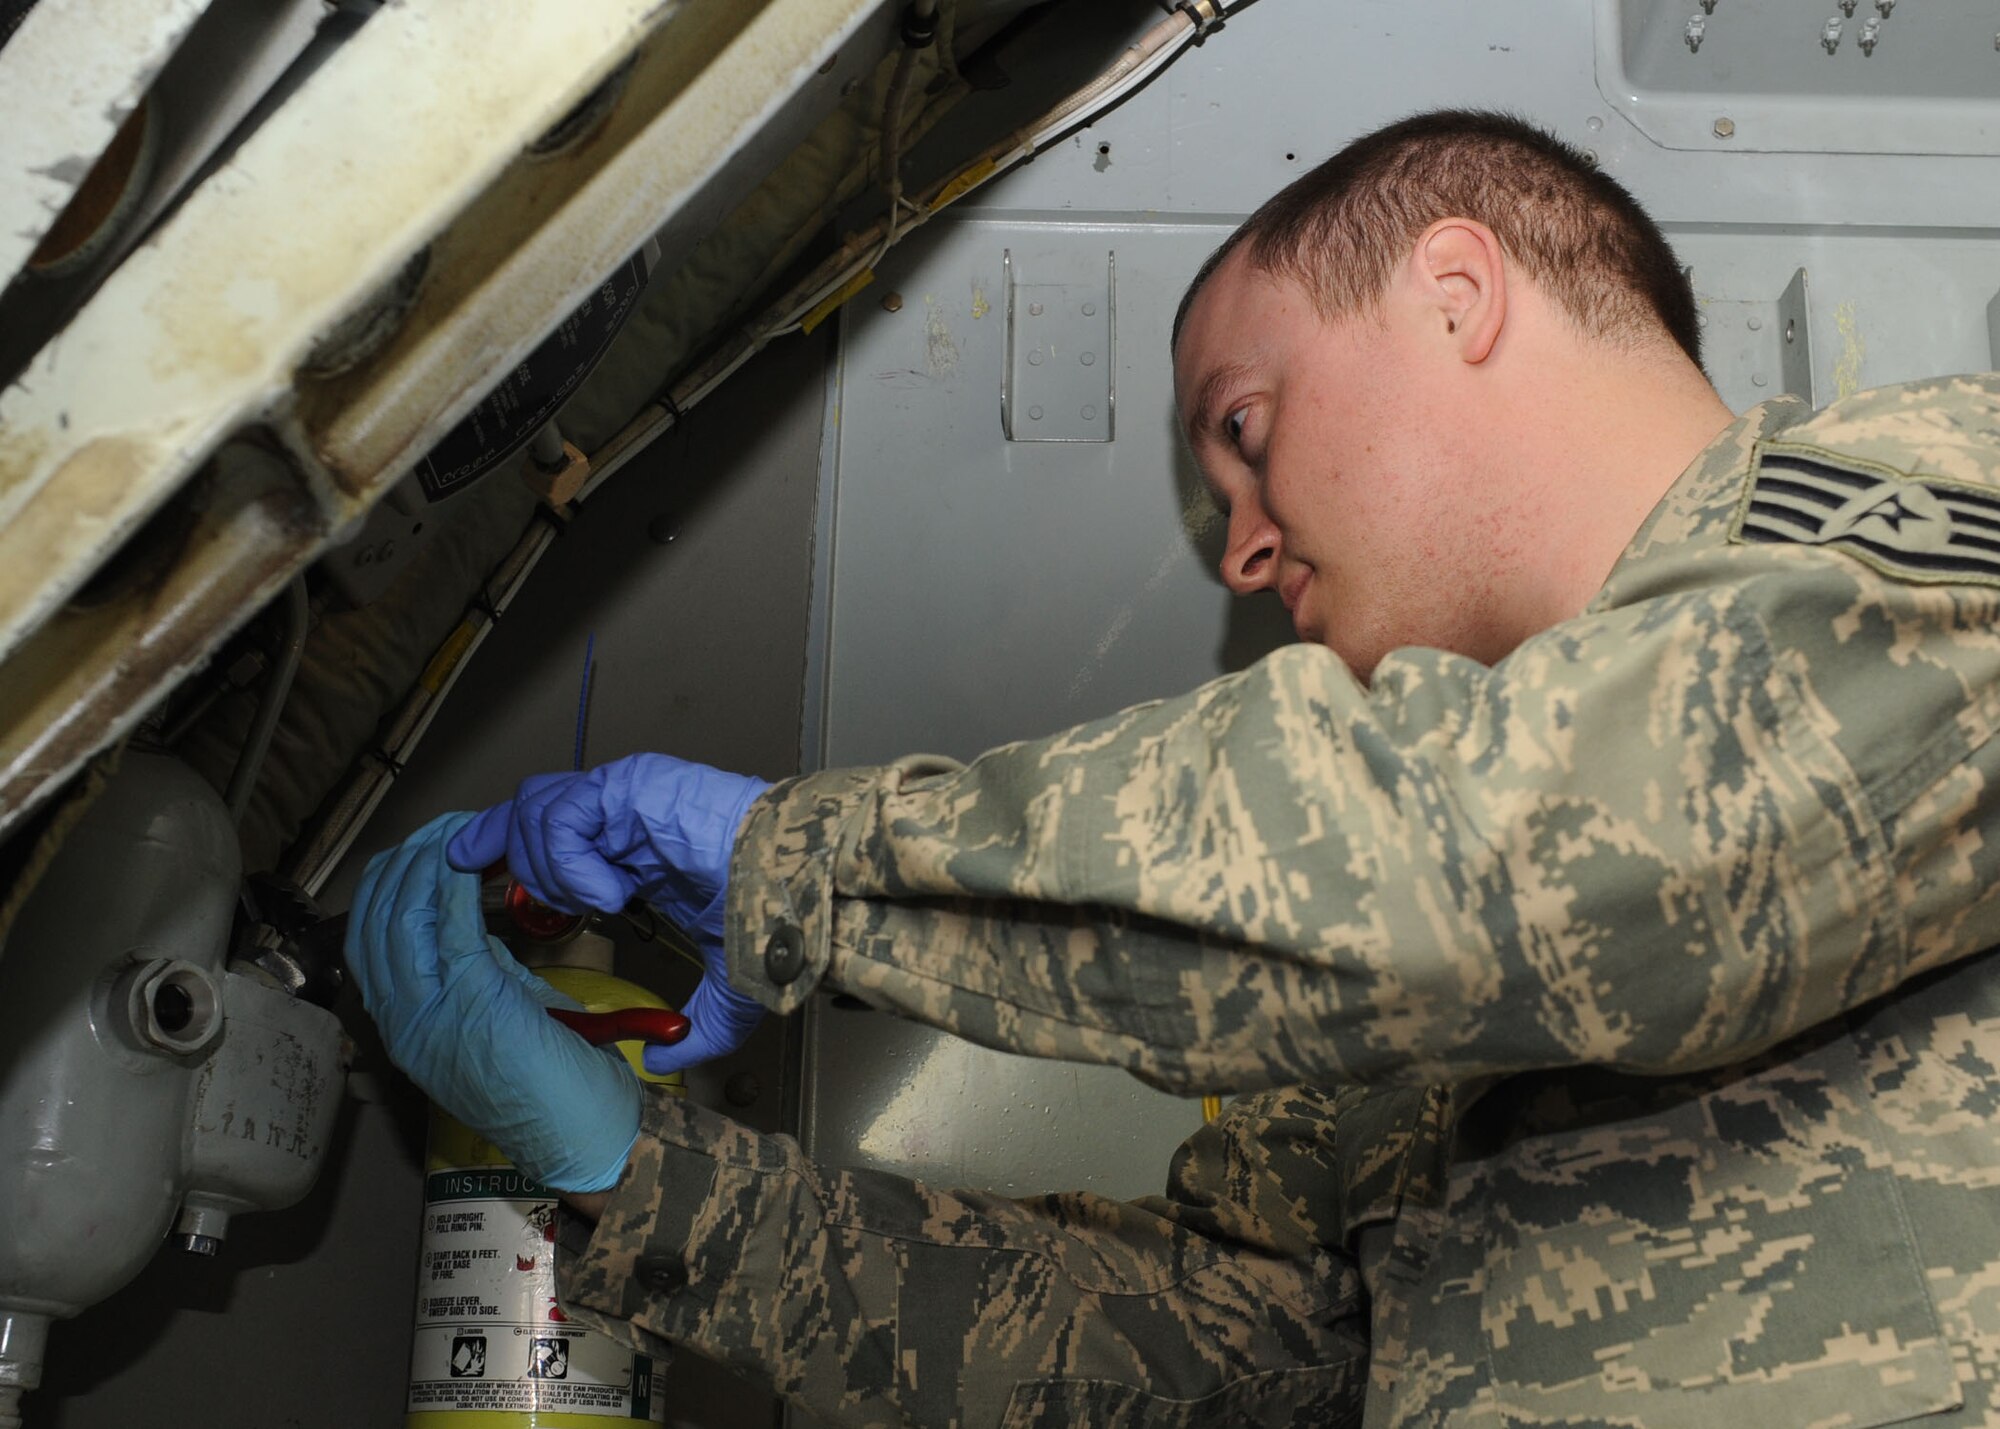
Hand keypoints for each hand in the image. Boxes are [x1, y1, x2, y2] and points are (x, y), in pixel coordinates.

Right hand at [346, 812, 640, 1191]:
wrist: (582, 1140)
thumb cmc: (552, 1085)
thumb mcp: (499, 1017)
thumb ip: (477, 972)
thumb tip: (471, 920)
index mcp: (405, 1027)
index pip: (368, 940)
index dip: (389, 885)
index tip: (423, 847)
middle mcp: (403, 1024)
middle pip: (374, 923)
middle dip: (404, 863)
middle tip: (441, 829)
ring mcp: (430, 1020)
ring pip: (402, 921)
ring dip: (428, 866)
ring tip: (455, 833)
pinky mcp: (472, 1008)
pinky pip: (451, 931)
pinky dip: (458, 888)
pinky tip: (472, 863)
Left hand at [447, 754, 770, 1074]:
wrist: (799, 893)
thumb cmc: (774, 923)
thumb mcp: (725, 992)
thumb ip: (692, 1029)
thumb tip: (662, 1064)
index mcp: (635, 848)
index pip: (548, 834)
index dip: (506, 850)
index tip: (471, 871)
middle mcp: (622, 813)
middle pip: (527, 809)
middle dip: (500, 847)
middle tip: (488, 880)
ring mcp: (624, 794)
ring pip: (535, 811)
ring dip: (550, 869)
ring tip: (595, 902)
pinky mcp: (629, 784)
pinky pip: (564, 818)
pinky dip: (573, 862)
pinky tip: (612, 892)